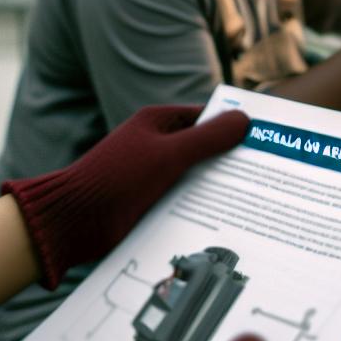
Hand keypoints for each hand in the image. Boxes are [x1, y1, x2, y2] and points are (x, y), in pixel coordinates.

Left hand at [3, 105, 249, 287]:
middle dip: (230, 162)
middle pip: (204, 150)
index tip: (266, 143)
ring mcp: (151, 175)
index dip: (235, 129)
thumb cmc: (114, 179)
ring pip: (194, 178)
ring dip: (216, 189)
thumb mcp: (168, 155)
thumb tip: (245, 120)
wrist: (71, 221)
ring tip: (256, 204)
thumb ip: (207, 139)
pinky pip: (182, 200)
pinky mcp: (147, 203)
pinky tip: (224, 222)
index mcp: (158, 123)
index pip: (207, 119)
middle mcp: (156, 146)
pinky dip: (199, 208)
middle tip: (269, 177)